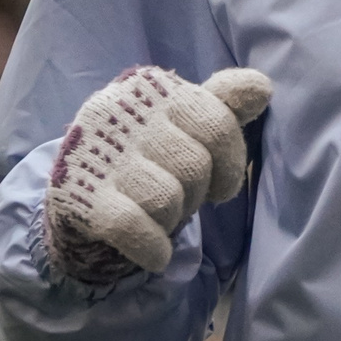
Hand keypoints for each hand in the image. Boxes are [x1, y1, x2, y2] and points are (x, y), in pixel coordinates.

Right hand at [45, 66, 273, 283]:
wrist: (78, 192)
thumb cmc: (149, 155)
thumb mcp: (186, 122)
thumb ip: (224, 102)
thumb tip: (262, 87)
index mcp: (153, 89)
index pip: (217, 124)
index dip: (231, 163)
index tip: (222, 184)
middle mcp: (120, 111)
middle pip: (195, 166)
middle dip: (196, 193)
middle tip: (179, 197)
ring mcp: (96, 153)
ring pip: (166, 198)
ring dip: (171, 219)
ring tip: (158, 215)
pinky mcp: (78, 195)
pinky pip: (133, 226)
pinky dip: (152, 247)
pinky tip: (155, 252)